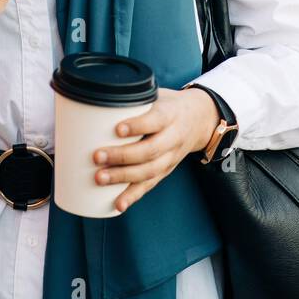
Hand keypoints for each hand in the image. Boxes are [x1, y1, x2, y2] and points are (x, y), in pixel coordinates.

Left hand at [91, 86, 220, 213]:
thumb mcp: (158, 95)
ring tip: (100, 178)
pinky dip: (133, 196)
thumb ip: (135, 99)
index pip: (156, 120)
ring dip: (123, 177)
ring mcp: (171, 157)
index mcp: (171, 114)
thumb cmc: (169, 105)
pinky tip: (118, 204)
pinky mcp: (166, 171)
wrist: (200, 118)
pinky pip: (150, 185)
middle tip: (97, 157)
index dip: (138, 126)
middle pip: (150, 150)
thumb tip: (97, 99)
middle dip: (122, 156)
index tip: (117, 129)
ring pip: (149, 171)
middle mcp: (173, 137)